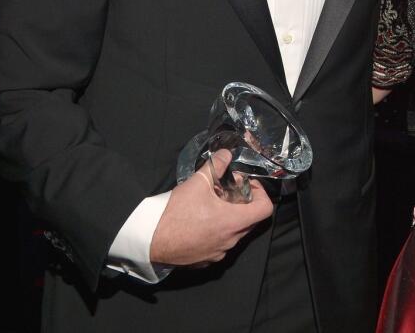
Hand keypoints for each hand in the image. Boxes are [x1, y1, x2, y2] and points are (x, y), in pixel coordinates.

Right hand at [149, 150, 273, 265]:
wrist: (149, 241)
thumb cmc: (175, 213)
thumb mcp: (197, 183)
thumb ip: (215, 165)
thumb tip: (226, 153)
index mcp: (233, 222)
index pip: (265, 209)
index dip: (261, 193)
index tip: (246, 185)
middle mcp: (230, 241)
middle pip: (250, 220)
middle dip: (243, 203)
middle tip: (227, 191)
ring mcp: (219, 253)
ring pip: (235, 233)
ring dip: (229, 217)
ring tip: (212, 205)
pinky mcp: (206, 261)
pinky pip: (220, 244)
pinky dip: (217, 232)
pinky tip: (201, 222)